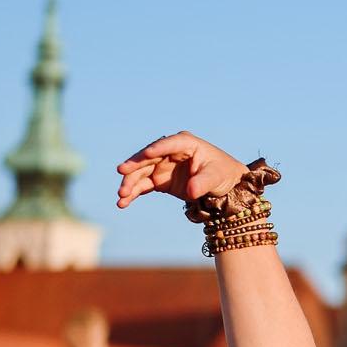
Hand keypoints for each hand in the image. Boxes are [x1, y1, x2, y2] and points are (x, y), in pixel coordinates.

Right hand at [114, 131, 249, 209]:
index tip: (145, 154)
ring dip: (130, 183)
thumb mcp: (216, 177)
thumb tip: (191, 191)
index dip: (157, 148)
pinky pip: (143, 186)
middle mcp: (170, 152)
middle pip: (149, 158)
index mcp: (186, 143)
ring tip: (121, 196)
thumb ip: (203, 182)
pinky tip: (123, 203)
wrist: (224, 186)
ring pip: (142, 173)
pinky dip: (133, 194)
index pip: (169, 144)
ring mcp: (162, 166)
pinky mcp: (159, 180)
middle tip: (122, 173)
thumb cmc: (223, 174)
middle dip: (135, 166)